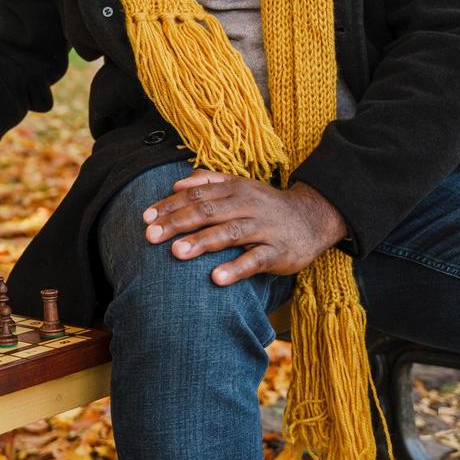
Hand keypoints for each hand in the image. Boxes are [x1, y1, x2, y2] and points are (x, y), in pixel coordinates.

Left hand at [142, 170, 348, 285]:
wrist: (313, 217)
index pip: (196, 194)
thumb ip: (209, 181)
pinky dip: (236, 268)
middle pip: (207, 211)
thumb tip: (177, 184)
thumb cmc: (267, 205)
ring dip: (201, 242)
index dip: (170, 206)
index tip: (146, 218)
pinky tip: (216, 278)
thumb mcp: (240, 185)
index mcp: (234, 189)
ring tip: (176, 253)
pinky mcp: (278, 252)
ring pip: (229, 233)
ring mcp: (263, 228)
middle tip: (150, 236)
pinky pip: (255, 260)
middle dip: (177, 223)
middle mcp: (247, 205)